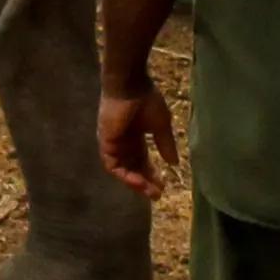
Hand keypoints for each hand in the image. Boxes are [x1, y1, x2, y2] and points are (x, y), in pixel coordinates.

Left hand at [99, 84, 178, 198]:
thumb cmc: (146, 100)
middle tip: (156, 194)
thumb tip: (174, 163)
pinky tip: (137, 182)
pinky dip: (124, 175)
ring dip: (135, 182)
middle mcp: (122, 142)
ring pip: (122, 169)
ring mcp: (113, 143)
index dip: (152, 174)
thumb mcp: (161, 125)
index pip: (142, 160)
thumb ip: (166, 144)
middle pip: (133, 167)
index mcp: (135, 136)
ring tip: (149, 191)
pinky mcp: (105, 143)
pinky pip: (112, 165)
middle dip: (144, 182)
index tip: (163, 186)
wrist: (131, 85)